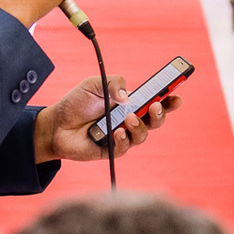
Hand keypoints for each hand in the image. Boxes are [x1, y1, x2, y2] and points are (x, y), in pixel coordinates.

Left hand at [34, 76, 181, 163]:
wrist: (56, 124)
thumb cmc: (77, 103)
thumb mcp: (94, 84)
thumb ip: (113, 83)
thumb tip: (128, 96)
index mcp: (130, 103)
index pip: (155, 101)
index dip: (169, 100)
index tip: (176, 96)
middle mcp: (130, 119)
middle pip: (156, 120)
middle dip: (160, 114)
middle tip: (155, 107)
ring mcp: (122, 135)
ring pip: (143, 135)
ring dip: (139, 126)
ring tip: (128, 119)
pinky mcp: (113, 150)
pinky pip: (126, 147)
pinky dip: (124, 139)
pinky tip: (116, 132)